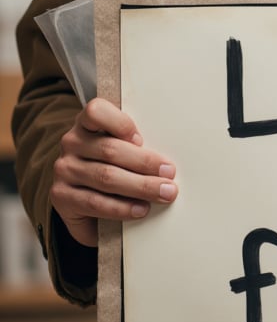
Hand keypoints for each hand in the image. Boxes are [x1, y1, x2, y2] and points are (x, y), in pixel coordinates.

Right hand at [52, 97, 177, 247]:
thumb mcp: (120, 149)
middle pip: (110, 150)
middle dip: (145, 162)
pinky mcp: (61, 196)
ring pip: (105, 177)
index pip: (96, 111)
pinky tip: (141, 209)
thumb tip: (168, 161)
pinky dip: (122, 207)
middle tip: (170, 173)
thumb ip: (135, 146)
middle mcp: (71, 143)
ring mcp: (64, 170)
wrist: (81, 200)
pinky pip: (96, 202)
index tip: (141, 139)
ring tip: (164, 193)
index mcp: (86, 123)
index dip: (120, 123)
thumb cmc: (111, 166)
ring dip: (140, 186)